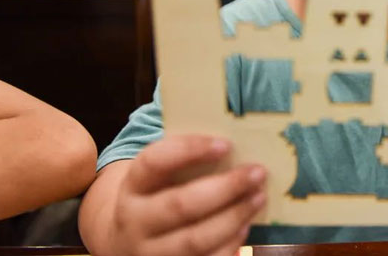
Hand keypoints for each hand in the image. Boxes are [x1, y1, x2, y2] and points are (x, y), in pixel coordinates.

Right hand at [110, 134, 265, 255]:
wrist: (128, 241)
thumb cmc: (157, 195)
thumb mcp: (160, 175)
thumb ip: (187, 159)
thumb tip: (237, 141)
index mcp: (133, 185)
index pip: (154, 162)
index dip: (189, 150)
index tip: (226, 144)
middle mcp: (135, 221)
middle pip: (180, 205)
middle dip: (225, 188)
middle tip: (257, 172)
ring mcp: (150, 252)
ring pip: (194, 239)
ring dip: (233, 217)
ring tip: (259, 197)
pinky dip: (229, 245)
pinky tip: (245, 226)